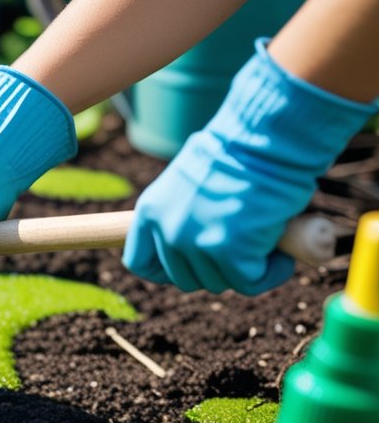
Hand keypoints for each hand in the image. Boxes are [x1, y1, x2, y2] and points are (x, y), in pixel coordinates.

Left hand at [125, 39, 375, 294]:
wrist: (265, 139)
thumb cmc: (238, 151)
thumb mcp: (191, 181)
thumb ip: (184, 213)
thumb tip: (199, 244)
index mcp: (151, 211)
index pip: (140, 262)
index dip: (165, 272)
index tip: (191, 267)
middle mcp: (167, 231)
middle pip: (184, 278)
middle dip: (215, 269)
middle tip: (242, 249)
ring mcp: (195, 244)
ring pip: (218, 282)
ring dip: (244, 270)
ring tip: (265, 242)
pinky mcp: (230, 254)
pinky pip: (249, 283)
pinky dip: (270, 274)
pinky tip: (282, 255)